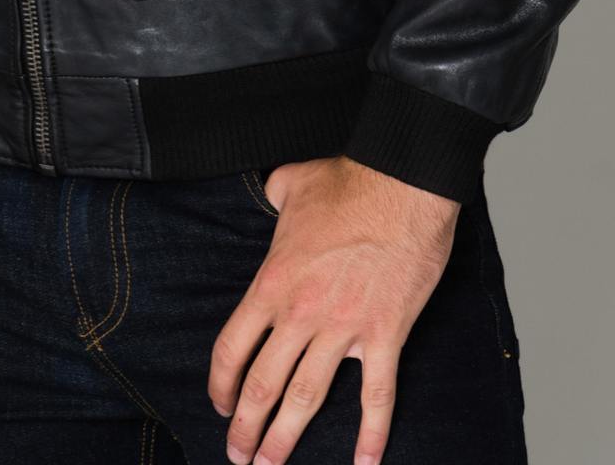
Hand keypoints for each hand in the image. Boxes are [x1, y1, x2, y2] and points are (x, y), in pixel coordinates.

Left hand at [208, 155, 459, 464]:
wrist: (402, 185)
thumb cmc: (347, 183)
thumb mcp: (290, 183)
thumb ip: (271, 197)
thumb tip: (268, 193)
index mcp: (272, 283)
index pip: (233, 347)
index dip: (221, 384)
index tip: (218, 405)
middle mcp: (301, 313)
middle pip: (264, 384)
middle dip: (247, 427)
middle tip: (237, 457)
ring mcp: (343, 328)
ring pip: (308, 396)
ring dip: (287, 437)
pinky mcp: (385, 335)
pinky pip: (377, 395)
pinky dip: (372, 433)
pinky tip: (366, 462)